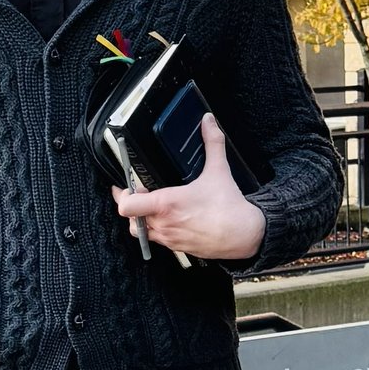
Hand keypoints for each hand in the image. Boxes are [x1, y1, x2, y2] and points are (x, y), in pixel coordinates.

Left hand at [112, 112, 265, 263]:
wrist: (245, 235)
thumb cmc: (230, 208)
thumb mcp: (219, 170)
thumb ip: (212, 142)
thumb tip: (209, 121)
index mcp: (166, 204)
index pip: (127, 205)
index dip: (123, 195)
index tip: (128, 186)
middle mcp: (164, 223)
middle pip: (130, 219)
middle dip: (132, 206)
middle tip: (141, 195)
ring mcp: (170, 238)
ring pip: (141, 233)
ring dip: (141, 221)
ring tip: (153, 208)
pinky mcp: (178, 247)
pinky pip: (157, 241)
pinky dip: (156, 231)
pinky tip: (169, 219)